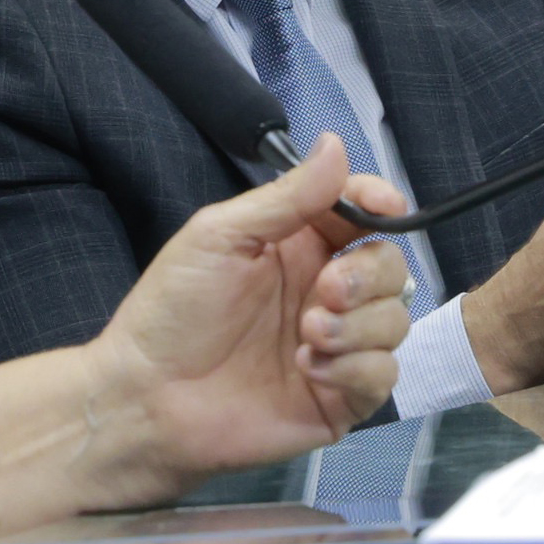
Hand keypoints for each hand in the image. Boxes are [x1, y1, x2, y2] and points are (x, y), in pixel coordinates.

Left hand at [66, 136, 413, 510]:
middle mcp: (323, 293)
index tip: (386, 205)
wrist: (148, 398)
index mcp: (298, 247)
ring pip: (394, 320)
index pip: (360, 215)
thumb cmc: (172, 313)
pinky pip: (382, 375)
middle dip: (369, 273)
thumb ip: (287, 196)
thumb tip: (336, 145)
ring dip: (360, 324)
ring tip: (309, 333)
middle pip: (390, 266)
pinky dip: (355, 368)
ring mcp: (336, 346)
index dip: (379, 203)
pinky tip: (308, 368)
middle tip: (327, 289)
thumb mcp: (221, 236)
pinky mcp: (339, 397)